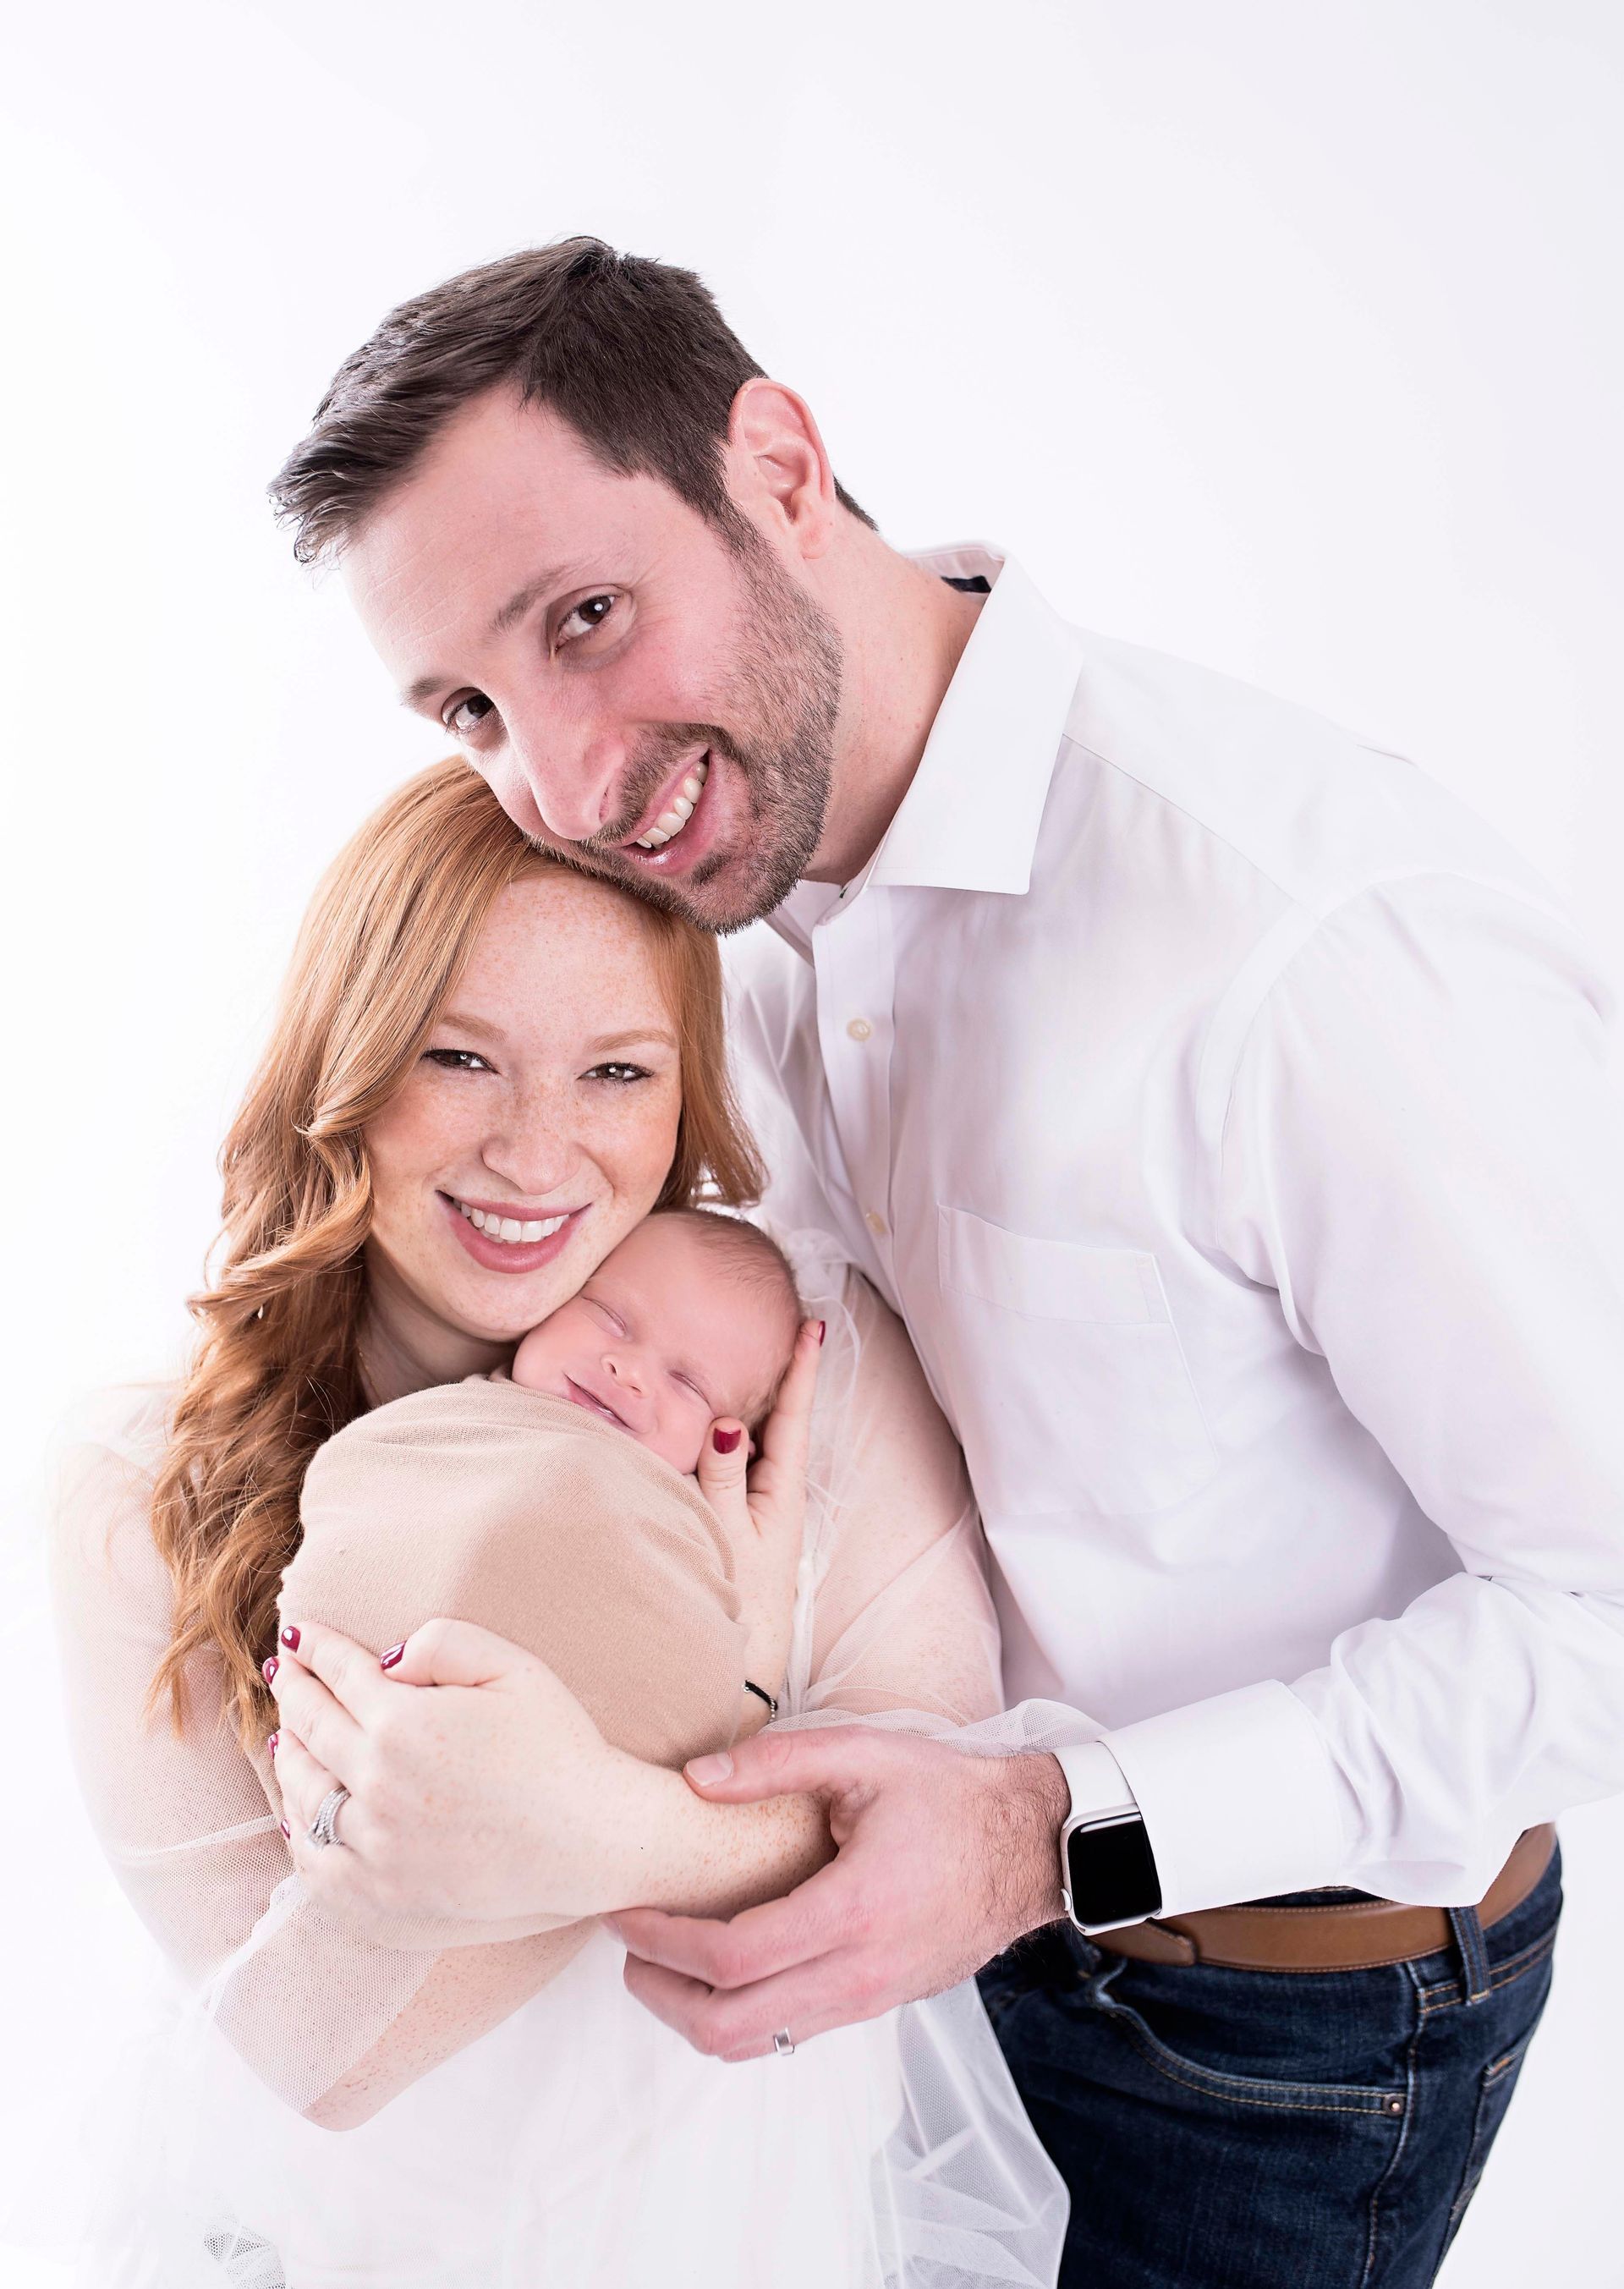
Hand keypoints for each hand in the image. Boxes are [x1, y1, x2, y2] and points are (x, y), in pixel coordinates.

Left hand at [267, 1614, 625, 1943]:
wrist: (591, 1839)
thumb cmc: (559, 1747)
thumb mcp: (513, 1667)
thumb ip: (444, 1642)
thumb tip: (387, 1660)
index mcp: (402, 1723)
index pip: (338, 1673)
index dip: (315, 1647)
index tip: (299, 1634)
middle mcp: (375, 1784)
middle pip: (309, 1726)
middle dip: (291, 1690)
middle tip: (283, 1670)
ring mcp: (373, 1845)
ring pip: (303, 1793)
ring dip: (290, 1756)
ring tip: (290, 1735)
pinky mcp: (380, 1895)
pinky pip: (314, 1864)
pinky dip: (299, 1832)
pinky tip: (301, 1814)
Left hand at [607, 1727, 1069, 2059]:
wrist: (1030, 1849)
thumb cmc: (950, 1796)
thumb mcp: (866, 1755)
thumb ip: (776, 1761)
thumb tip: (695, 1779)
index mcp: (853, 1911)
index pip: (730, 1958)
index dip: (662, 1940)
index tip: (625, 1911)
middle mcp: (857, 1974)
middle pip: (727, 2027)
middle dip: (660, 1994)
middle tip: (628, 1944)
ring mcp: (867, 1999)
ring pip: (755, 2044)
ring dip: (693, 2013)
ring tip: (661, 1959)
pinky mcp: (875, 2004)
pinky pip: (788, 2033)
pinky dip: (738, 2014)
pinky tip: (721, 1968)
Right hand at [694, 1316, 822, 1704]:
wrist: (741, 1660)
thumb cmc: (736, 1598)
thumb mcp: (725, 1535)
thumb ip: (722, 1478)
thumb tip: (726, 1423)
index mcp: (781, 1488)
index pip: (791, 1414)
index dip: (800, 1369)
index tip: (810, 1326)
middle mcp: (774, 1490)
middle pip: (774, 1417)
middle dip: (780, 1371)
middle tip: (787, 1321)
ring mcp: (758, 1504)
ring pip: (751, 1439)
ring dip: (750, 1402)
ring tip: (751, 1355)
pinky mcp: (738, 1518)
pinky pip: (731, 1463)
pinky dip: (724, 1437)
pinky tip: (712, 1421)